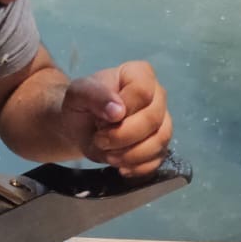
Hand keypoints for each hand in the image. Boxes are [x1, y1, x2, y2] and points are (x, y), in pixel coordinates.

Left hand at [60, 61, 171, 177]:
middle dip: (121, 136)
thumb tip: (118, 110)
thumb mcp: (78, 94)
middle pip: (152, 119)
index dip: (122, 109)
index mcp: (140, 74)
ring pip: (159, 141)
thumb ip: (95, 95)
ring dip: (129, 154)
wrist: (81, 127)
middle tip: (100, 139)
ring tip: (108, 154)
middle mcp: (157, 96)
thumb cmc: (82, 105)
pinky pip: (157, 160)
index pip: (143, 92)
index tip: (101, 119)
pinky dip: (136, 167)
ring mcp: (162, 122)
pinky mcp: (160, 146)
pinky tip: (120, 165)